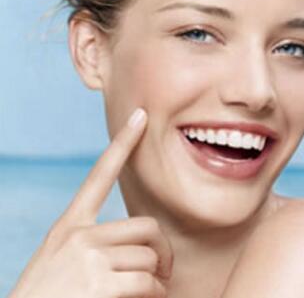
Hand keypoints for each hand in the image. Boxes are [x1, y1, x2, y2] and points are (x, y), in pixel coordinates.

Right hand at [8, 108, 172, 297]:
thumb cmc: (47, 297)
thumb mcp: (61, 259)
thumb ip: (94, 242)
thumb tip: (141, 247)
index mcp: (69, 225)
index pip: (101, 173)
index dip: (124, 142)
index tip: (141, 116)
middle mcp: (79, 234)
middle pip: (146, 226)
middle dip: (162, 250)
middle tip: (164, 269)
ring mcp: (87, 257)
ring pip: (149, 256)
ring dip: (158, 277)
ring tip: (152, 290)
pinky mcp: (98, 283)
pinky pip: (148, 282)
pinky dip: (156, 294)